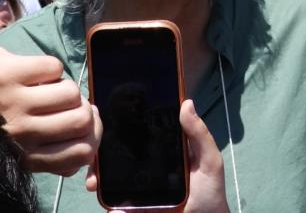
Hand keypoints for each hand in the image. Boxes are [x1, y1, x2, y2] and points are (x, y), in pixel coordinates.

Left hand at [0, 45, 100, 175]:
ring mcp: (16, 102)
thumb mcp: (16, 147)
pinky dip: (50, 67)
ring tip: (50, 86)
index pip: (81, 153)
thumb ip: (48, 152)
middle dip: (83, 107)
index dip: (93, 135)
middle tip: (70, 102)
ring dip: (65, 86)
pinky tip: (35, 72)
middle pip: (82, 121)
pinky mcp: (9, 73)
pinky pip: (54, 67)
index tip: (85, 125)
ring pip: (70, 93)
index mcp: (27, 157)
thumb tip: (87, 149)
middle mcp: (23, 134)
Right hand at [85, 99, 229, 212]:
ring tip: (94, 183)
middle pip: (116, 158)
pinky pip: (117, 206)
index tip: (102, 126)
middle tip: (94, 160)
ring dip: (98, 179)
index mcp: (161, 152)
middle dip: (99, 157)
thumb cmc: (210, 193)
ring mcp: (139, 190)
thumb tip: (187, 102)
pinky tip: (111, 209)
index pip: (135, 137)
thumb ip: (200, 135)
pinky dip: (111, 207)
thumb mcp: (209, 162)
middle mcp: (146, 168)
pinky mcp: (136, 209)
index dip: (117, 131)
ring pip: (111, 181)